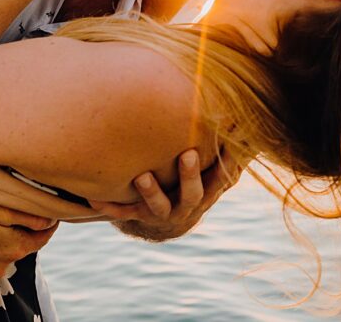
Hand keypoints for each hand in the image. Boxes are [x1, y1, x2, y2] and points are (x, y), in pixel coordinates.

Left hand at [87, 147, 243, 241]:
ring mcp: (160, 213)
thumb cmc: (192, 182)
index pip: (222, 180)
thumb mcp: (213, 170)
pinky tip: (93, 198)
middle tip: (188, 155)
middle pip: (192, 194)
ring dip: (151, 192)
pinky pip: (122, 213)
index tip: (229, 147)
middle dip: (190, 175)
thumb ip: (228, 149)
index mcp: (206, 192)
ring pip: (157, 207)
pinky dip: (108, 205)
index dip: (228, 167)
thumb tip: (247, 119)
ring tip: (143, 176)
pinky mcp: (136, 215)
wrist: (166, 221)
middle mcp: (185, 206)